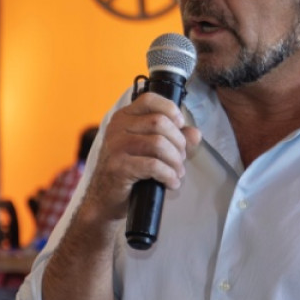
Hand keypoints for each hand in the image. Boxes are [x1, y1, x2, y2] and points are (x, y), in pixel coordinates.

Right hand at [79, 94, 201, 224]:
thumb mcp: (150, 150)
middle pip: (159, 122)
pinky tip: (171, 183)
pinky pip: (153, 165)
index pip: (149, 100)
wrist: (105, 199)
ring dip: (175, 161)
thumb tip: (195, 133)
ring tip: (177, 172)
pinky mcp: (118, 167)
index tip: (180, 125)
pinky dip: (168, 175)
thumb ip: (173, 138)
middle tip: (180, 159)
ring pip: (159, 144)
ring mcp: (115, 147)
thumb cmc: (128, 172)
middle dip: (178, 142)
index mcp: (123, 118)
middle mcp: (116, 128)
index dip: (170, 109)